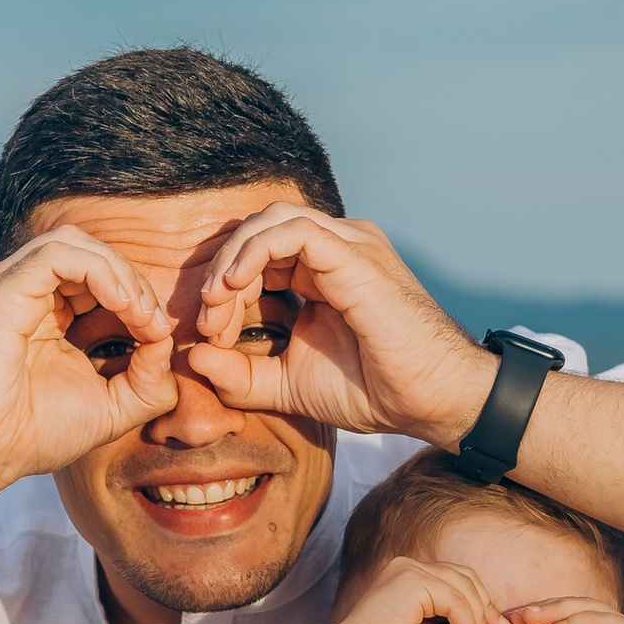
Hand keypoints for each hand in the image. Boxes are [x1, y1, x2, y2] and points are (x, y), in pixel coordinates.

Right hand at [0, 228, 178, 492]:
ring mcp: (7, 285)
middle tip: (154, 324)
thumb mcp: (110, 407)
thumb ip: (148, 379)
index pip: (96, 276)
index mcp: (42, 311)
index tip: (158, 337)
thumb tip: (166, 341)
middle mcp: (21, 291)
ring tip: (140, 314)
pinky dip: (100, 272)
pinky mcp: (0, 289)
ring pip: (74, 243)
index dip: (136, 296)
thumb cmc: (29, 436)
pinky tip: (122, 306)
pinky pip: (58, 254)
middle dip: (132, 282)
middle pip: (89, 252)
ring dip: (119, 273)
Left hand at [187, 208, 495, 443]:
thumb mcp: (289, 384)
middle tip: (206, 323)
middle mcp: (337, 247)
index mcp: (324, 269)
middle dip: (220, 274)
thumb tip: (192, 358)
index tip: (208, 336)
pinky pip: (289, 232)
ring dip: (230, 263)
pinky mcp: (353, 253)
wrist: (431, 400)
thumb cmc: (375, 390)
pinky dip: (252, 254)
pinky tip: (234, 289)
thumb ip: (241, 375)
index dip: (223, 289)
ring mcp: (347, 244)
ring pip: (268, 222)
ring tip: (217, 308)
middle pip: (256, 232)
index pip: (257, 255)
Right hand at [325, 553, 513, 623]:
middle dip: (487, 610)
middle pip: (467, 579)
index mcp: (411, 580)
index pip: (460, 583)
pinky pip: (455, 599)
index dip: (483, 608)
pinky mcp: (411, 580)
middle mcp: (409, 568)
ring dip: (480, 621)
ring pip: (465, 587)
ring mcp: (408, 570)